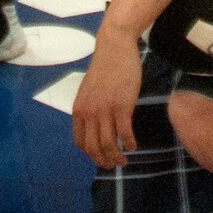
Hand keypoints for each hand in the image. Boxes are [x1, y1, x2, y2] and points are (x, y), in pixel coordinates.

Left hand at [72, 34, 142, 169]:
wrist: (115, 48)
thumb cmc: (105, 68)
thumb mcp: (90, 91)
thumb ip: (90, 108)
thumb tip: (96, 126)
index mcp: (79, 109)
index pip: (80, 141)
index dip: (91, 154)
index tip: (101, 158)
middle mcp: (88, 112)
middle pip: (93, 148)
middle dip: (104, 161)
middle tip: (114, 165)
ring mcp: (104, 110)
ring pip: (109, 144)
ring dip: (117, 157)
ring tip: (124, 160)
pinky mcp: (121, 106)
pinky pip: (124, 134)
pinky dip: (129, 144)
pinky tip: (133, 146)